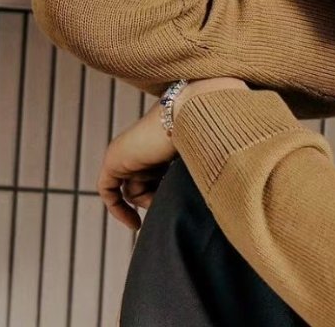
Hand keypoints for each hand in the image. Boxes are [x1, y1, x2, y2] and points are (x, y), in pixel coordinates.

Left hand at [97, 77, 248, 229]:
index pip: (160, 175)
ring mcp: (129, 152)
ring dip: (147, 204)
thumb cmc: (210, 131)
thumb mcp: (209, 157)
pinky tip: (134, 224)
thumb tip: (227, 200)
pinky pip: (108, 190)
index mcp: (164, 143)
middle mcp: (146, 146)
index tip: (179, 210)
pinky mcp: (115, 159)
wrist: (195, 110)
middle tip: (173, 211)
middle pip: (146, 184)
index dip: (167, 194)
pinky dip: (116, 209)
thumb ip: (208, 172)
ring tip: (166, 204)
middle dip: (158, 200)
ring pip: (132, 190)